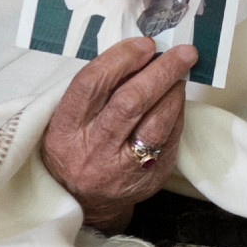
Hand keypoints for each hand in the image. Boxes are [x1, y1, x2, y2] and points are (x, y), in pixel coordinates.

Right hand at [40, 37, 196, 232]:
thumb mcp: (71, 120)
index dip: (120, 59)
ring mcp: (119, 168)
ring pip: (155, 122)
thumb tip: (141, 51)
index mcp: (63, 130)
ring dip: (174, 91)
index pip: (90, 85)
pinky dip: (177, 113)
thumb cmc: (79, 147)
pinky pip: (169, 139)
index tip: (145, 44)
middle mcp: (90, 150)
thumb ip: (98, 90)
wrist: (84, 202)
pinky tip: (178, 99)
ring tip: (182, 73)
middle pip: (129, 102)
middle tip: (182, 52)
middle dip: (161, 71)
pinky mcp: (147, 178)